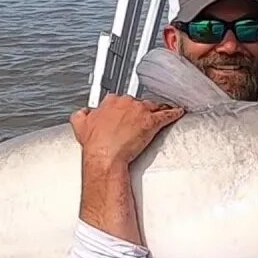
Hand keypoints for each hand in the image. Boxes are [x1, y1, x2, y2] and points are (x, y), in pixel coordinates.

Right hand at [70, 94, 184, 166]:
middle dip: (139, 111)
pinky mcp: (151, 122)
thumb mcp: (80, 125)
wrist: (105, 157)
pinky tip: (178, 112)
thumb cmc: (95, 144)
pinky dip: (173, 113)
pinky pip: (166, 115)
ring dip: (156, 110)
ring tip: (161, 113)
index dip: (124, 108)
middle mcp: (126, 103)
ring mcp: (140, 111)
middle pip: (138, 102)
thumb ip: (81, 115)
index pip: (121, 100)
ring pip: (152, 106)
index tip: (125, 114)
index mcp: (110, 102)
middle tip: (139, 121)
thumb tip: (83, 112)